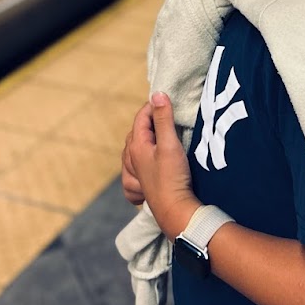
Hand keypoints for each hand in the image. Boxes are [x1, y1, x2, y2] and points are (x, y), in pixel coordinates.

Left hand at [125, 93, 198, 238]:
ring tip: (157, 136)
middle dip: (149, 122)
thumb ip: (163, 118)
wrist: (174, 210)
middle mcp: (131, 158)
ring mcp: (134, 173)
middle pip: (136, 132)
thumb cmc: (172, 177)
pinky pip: (134, 169)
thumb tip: (157, 94)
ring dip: (143, 140)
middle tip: (166, 116)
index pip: (142, 116)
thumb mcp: (170, 144)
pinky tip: (146, 163)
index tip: (168, 101)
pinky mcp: (140, 186)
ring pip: (133, 150)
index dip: (154, 106)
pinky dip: (138, 162)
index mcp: (136, 145)